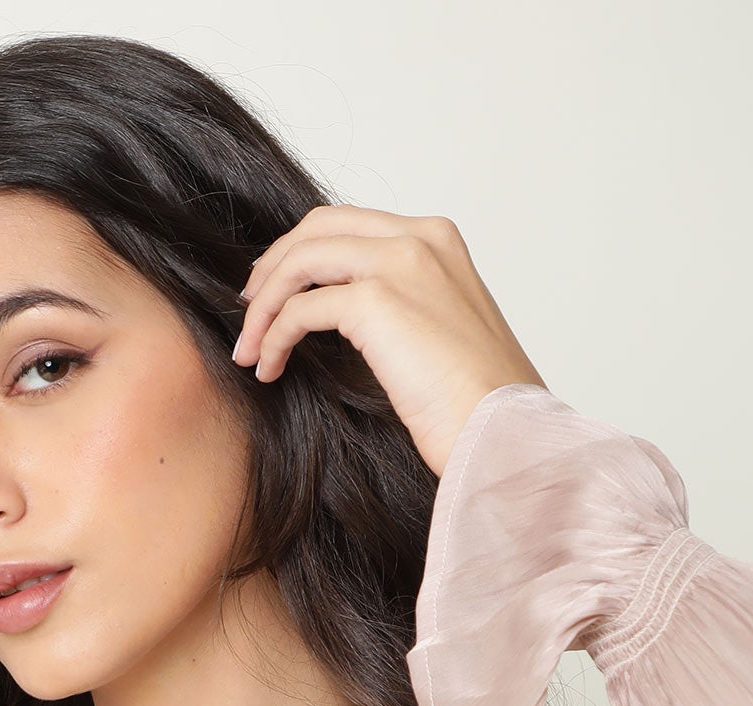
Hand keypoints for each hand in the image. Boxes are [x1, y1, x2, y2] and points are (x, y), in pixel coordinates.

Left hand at [231, 207, 546, 477]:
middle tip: (250, 311)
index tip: (279, 293)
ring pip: (301, 261)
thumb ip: (402, 308)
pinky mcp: (376, 301)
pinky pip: (300, 308)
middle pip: (318, 227)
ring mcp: (399, 262)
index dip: (305, 254)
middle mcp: (420, 238)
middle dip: (274, 267)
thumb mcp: (441, 335)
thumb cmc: (480, 406)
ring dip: (264, 305)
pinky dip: (274, 336)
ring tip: (248, 348)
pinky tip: (268, 367)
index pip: (353, 225)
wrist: (504, 432)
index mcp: (438, 240)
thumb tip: (347, 319)